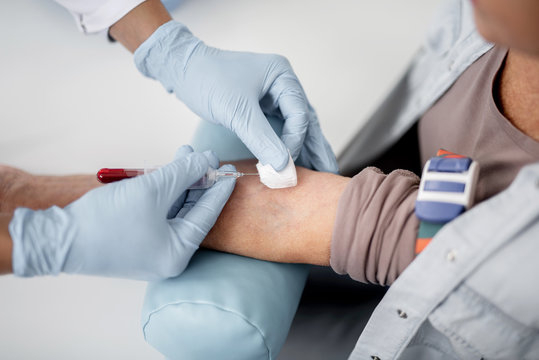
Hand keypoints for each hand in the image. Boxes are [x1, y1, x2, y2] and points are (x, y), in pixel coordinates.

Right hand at [9, 146, 235, 279]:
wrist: (57, 239)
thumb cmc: (106, 220)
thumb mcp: (152, 190)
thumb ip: (183, 173)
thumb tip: (207, 158)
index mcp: (177, 254)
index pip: (207, 215)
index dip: (219, 188)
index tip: (229, 168)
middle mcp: (168, 255)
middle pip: (192, 211)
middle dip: (197, 180)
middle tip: (207, 156)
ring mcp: (152, 249)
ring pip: (175, 209)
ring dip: (180, 182)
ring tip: (184, 154)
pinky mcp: (137, 240)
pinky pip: (159, 213)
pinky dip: (164, 192)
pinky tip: (167, 171)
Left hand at [134, 21, 337, 172]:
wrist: (183, 71)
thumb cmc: (208, 80)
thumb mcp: (237, 111)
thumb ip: (262, 138)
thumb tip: (284, 166)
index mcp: (282, 76)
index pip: (299, 113)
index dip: (295, 140)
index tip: (286, 163)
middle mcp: (282, 85)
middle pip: (305, 120)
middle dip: (316, 147)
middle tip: (330, 172)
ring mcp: (272, 97)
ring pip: (295, 127)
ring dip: (306, 149)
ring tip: (322, 172)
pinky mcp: (261, 109)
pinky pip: (280, 130)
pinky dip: (287, 146)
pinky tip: (295, 162)